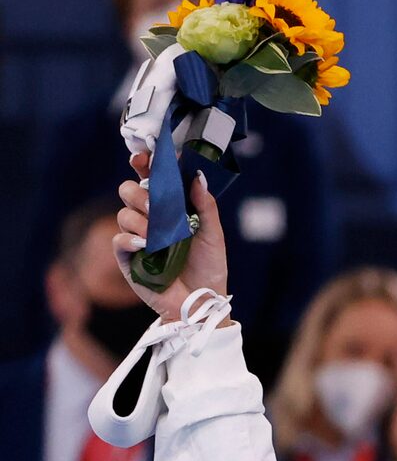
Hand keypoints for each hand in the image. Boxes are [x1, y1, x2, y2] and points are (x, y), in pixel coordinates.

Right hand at [113, 154, 228, 319]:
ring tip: (159, 237)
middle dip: (140, 194)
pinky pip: (120, 239)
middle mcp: (149, 219)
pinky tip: (144, 245)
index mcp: (168, 208)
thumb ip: (205, 206)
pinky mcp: (128, 258)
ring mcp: (136, 237)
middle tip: (157, 208)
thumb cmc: (209, 268)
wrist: (202, 302)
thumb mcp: (213, 235)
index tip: (144, 157)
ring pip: (123, 213)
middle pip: (128, 190)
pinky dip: (130, 239)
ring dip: (141, 221)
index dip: (143, 165)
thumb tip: (197, 176)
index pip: (149, 179)